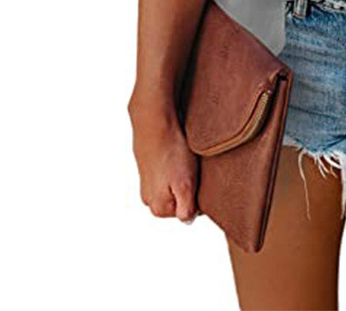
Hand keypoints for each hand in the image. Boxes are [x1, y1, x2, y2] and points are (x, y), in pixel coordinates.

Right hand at [128, 93, 197, 223]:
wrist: (155, 124)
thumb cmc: (171, 153)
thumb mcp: (185, 185)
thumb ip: (186, 209)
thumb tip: (187, 221)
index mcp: (159, 208)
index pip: (189, 212)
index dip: (198, 195)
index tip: (198, 180)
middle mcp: (149, 199)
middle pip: (181, 199)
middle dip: (190, 186)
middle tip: (191, 169)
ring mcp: (147, 183)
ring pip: (174, 185)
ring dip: (182, 174)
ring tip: (184, 161)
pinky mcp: (148, 167)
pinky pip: (168, 172)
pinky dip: (175, 165)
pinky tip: (177, 155)